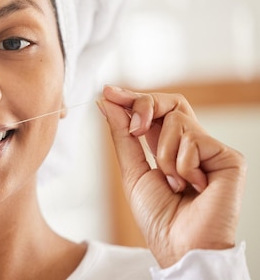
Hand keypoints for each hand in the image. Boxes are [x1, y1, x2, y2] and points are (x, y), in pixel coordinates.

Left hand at [98, 86, 245, 266]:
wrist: (180, 246)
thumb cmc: (159, 217)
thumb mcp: (132, 170)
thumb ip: (122, 135)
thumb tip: (108, 102)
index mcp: (170, 147)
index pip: (156, 110)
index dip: (133, 98)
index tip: (109, 91)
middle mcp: (193, 144)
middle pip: (171, 102)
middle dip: (145, 106)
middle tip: (134, 129)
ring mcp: (212, 150)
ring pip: (177, 120)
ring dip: (163, 154)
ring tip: (173, 183)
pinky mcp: (229, 158)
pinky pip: (193, 140)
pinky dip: (182, 166)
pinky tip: (193, 187)